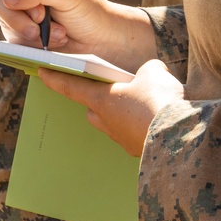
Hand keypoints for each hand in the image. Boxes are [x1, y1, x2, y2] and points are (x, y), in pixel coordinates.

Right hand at [0, 0, 156, 72]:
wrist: (98, 39)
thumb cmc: (87, 9)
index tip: (40, 10)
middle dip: (18, 17)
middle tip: (41, 26)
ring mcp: (16, 9)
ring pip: (2, 20)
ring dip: (29, 32)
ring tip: (57, 34)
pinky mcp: (17, 31)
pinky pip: (10, 38)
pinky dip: (31, 43)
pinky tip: (52, 42)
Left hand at [38, 59, 184, 157]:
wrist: (178, 139)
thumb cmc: (159, 103)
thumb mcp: (154, 72)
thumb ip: (147, 70)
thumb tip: (151, 75)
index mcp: (103, 100)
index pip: (72, 87)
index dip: (56, 78)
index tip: (42, 72)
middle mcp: (107, 122)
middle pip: (94, 109)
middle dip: (100, 99)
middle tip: (117, 88)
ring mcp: (122, 139)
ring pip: (115, 123)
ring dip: (123, 114)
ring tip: (146, 102)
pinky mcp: (138, 150)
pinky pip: (135, 134)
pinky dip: (143, 125)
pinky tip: (159, 117)